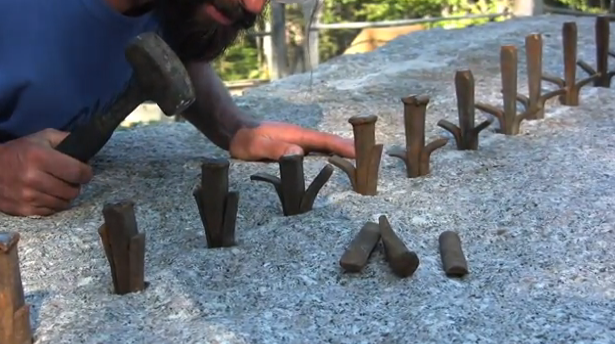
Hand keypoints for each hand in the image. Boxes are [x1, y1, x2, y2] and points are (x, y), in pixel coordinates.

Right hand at [0, 129, 92, 215]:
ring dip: (65, 196)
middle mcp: (33, 178)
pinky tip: (47, 195)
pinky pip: (51, 211)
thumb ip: (65, 139)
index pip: (77, 172)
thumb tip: (86, 148)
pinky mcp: (23, 210)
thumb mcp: (42, 138)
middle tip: (70, 180)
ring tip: (59, 187)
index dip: (86, 173)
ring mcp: (27, 197)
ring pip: (64, 203)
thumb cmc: (19, 151)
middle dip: (76, 185)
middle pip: (73, 191)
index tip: (85, 172)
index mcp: (39, 157)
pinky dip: (53, 204)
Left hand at [229, 121, 355, 160]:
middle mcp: (301, 138)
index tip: (360, 153)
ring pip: (323, 150)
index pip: (325, 141)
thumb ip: (277, 148)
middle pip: (329, 144)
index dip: (343, 147)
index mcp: (297, 135)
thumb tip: (300, 153)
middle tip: (369, 161)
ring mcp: (297, 143)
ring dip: (340, 155)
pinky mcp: (292, 149)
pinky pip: (315, 155)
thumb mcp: (257, 145)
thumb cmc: (244, 139)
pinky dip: (327, 159)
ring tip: (358, 166)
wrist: (233, 131)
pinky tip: (333, 167)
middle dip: (349, 151)